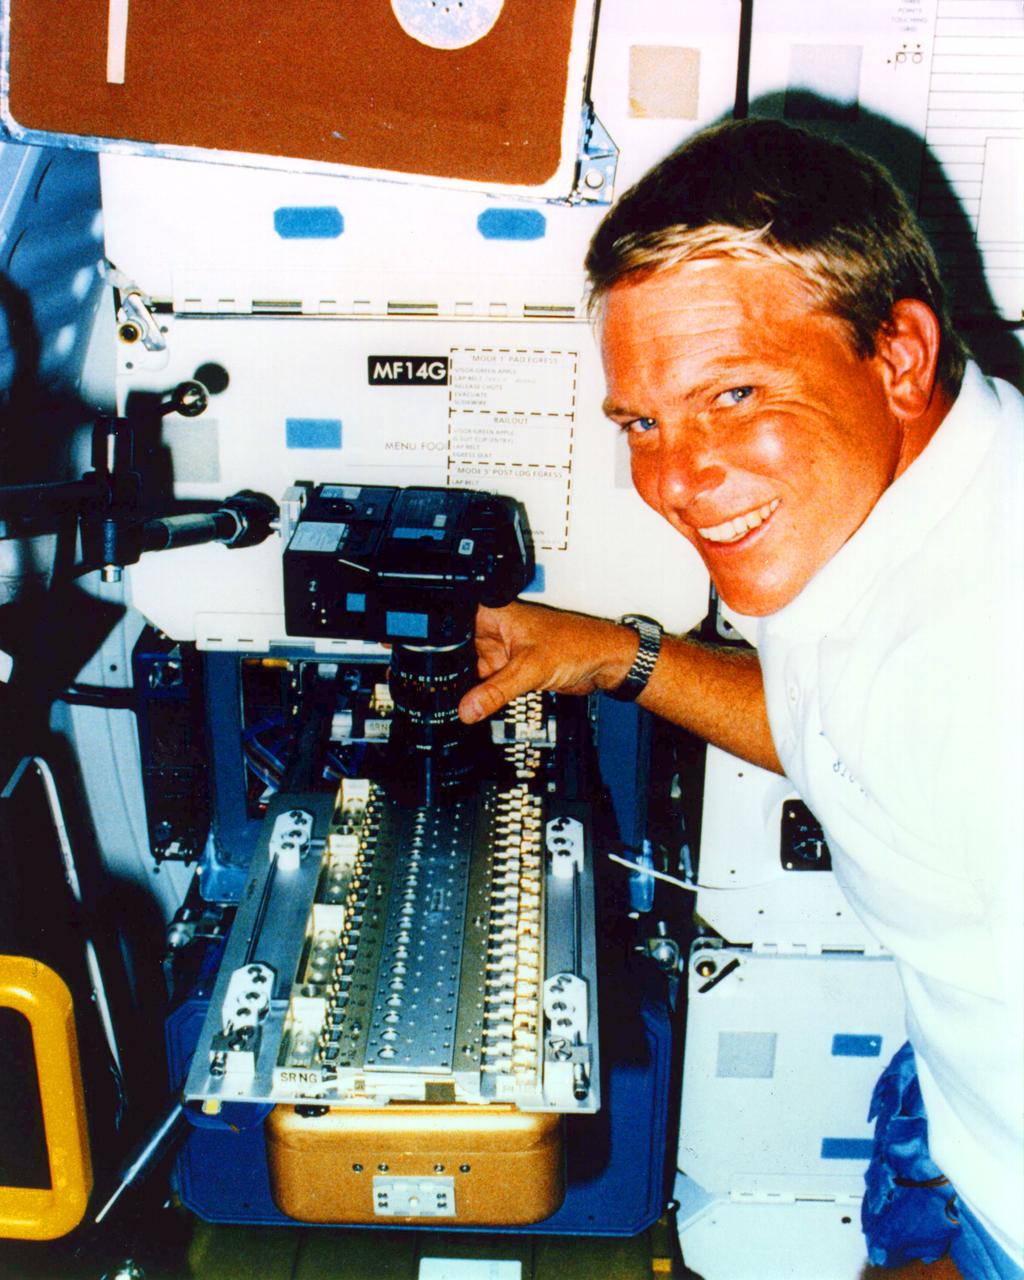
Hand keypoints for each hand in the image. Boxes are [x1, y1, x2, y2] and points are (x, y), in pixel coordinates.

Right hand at [458, 601, 637, 723]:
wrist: (603, 663)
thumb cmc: (578, 645)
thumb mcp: (529, 669)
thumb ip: (495, 691)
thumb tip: (467, 708)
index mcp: (494, 612)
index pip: (455, 628)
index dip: (441, 650)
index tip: (434, 674)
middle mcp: (495, 628)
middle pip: (460, 654)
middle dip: (457, 674)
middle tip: (447, 694)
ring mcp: (502, 650)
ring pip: (475, 672)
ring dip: (475, 687)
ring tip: (471, 699)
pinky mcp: (511, 668)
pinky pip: (490, 684)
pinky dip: (488, 695)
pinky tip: (487, 702)